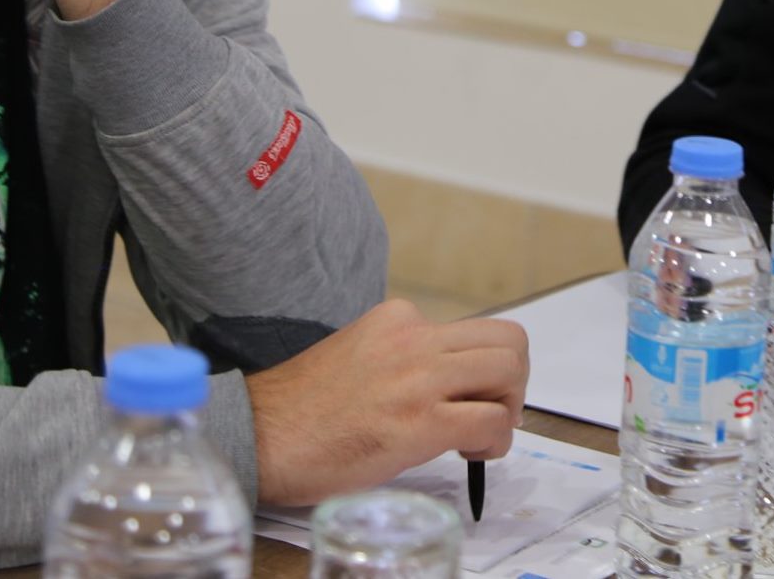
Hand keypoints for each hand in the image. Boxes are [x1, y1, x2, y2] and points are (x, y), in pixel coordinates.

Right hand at [247, 299, 529, 506]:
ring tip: (480, 434)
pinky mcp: (421, 422)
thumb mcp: (358, 355)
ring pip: (509, 370)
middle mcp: (412, 338)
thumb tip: (445, 383)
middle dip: (513, 382)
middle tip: (492, 412)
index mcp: (396, 319)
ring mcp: (418, 378)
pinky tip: (469, 454)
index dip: (483, 368)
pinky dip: (496, 441)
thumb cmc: (301, 409)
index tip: (470, 395)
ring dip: (510, 407)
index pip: (473, 330)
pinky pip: (493, 420)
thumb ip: (401, 357)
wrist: (260, 436)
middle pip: (508, 340)